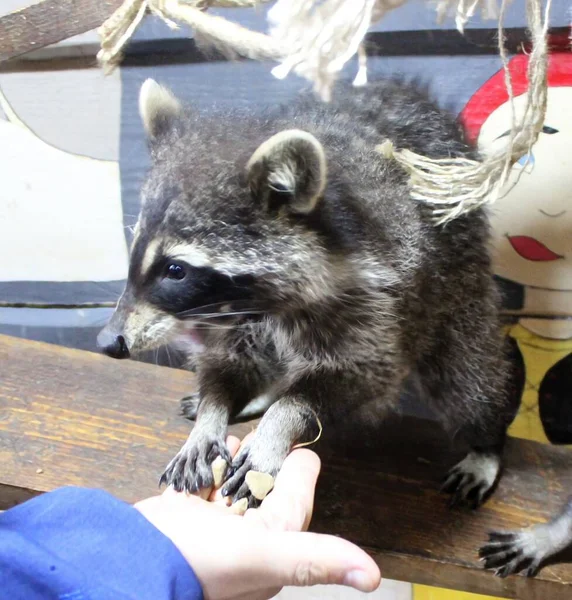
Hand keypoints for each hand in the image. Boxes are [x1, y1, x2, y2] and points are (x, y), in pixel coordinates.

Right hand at [135, 435, 380, 599]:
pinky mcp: (184, 515)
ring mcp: (212, 524)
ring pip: (236, 481)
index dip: (297, 468)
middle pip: (265, 484)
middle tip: (264, 437)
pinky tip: (213, 457)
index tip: (295, 445)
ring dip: (238, 462)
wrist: (128, 564)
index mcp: (271, 542)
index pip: (296, 494)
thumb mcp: (263, 557)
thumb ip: (313, 558)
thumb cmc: (201, 562)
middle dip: (265, 461)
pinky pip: (206, 483)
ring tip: (238, 445)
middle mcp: (245, 535)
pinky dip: (211, 469)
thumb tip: (372, 576)